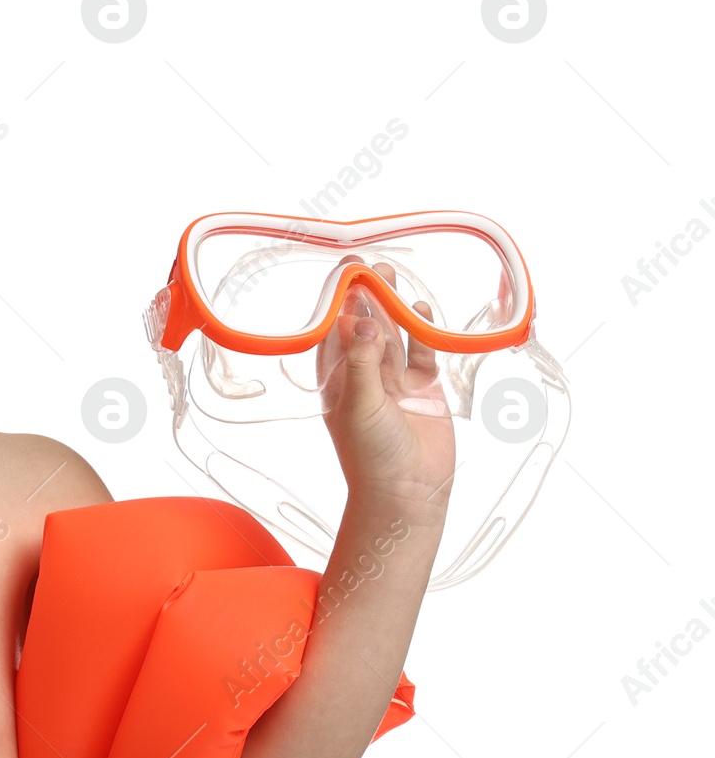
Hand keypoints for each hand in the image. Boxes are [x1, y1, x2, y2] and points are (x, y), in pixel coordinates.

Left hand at [315, 258, 455, 512]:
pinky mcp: (424, 386)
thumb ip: (362, 362)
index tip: (344, 272)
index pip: (334, 334)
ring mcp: (395, 380)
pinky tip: (421, 307)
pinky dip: (423, 330)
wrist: (408, 492)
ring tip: (392, 274)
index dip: (338, 303)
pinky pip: (423, 350)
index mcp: (337, 381)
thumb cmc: (371, 456)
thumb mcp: (360, 406)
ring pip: (394, 334)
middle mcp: (364, 377)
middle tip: (372, 264)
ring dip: (393, 306)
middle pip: (364, 326)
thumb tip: (359, 319)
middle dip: (367, 296)